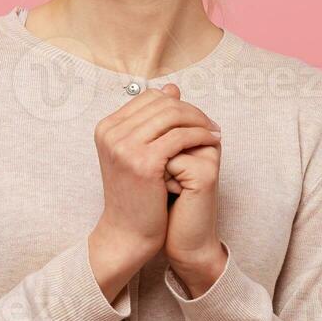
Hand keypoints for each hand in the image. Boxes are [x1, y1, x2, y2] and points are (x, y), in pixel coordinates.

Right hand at [90, 82, 220, 293]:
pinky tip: (212, 143)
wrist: (127, 232)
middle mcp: (111, 133)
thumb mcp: (138, 152)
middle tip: (211, 124)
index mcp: (106, 127)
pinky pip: (180, 136)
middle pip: (162, 104)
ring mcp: (124, 146)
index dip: (177, 103)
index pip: (148, 98)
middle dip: (192, 111)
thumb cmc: (136, 195)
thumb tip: (172, 88)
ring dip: (200, 122)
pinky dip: (201, 136)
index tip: (196, 117)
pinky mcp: (144, 162)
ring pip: (173, 116)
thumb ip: (152, 121)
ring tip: (214, 133)